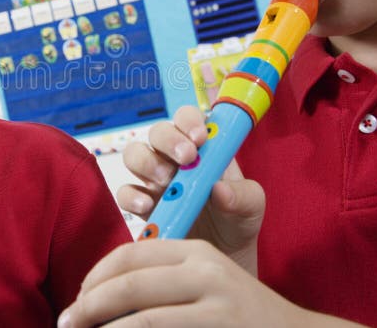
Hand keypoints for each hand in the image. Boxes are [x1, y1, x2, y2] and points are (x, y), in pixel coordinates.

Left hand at [58, 240, 363, 327]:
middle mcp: (204, 269)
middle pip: (126, 283)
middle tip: (67, 324)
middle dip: (87, 307)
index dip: (94, 277)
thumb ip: (162, 280)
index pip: (128, 254)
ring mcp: (215, 303)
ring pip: (139, 317)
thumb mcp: (203, 285)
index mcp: (194, 251)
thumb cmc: (238, 314)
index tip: (77, 299)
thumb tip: (98, 295)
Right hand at [117, 106, 264, 272]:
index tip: (200, 137)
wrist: (223, 257)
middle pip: (157, 131)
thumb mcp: (251, 206)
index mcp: (202, 148)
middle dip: (169, 139)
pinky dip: (132, 196)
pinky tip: (148, 206)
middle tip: (186, 157)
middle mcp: (173, 159)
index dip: (189, 120)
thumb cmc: (238, 222)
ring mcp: (154, 181)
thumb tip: (218, 189)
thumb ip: (242, 195)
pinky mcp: (142, 207)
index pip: (187, 118)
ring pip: (134, 154)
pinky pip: (124, 192)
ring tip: (166, 181)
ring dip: (147, 162)